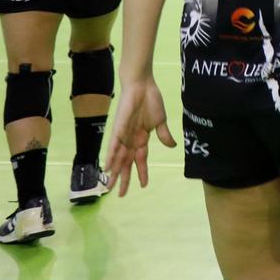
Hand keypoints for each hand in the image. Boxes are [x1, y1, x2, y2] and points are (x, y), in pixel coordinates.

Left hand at [105, 77, 174, 196]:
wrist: (142, 85)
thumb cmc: (151, 100)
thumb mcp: (160, 121)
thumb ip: (164, 135)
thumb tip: (172, 146)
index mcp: (142, 138)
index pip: (141, 160)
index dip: (142, 172)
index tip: (143, 186)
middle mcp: (130, 139)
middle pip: (126, 164)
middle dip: (124, 179)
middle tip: (120, 195)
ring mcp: (123, 135)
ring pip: (118, 159)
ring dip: (114, 173)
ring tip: (109, 187)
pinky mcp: (118, 128)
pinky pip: (114, 146)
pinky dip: (111, 157)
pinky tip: (107, 168)